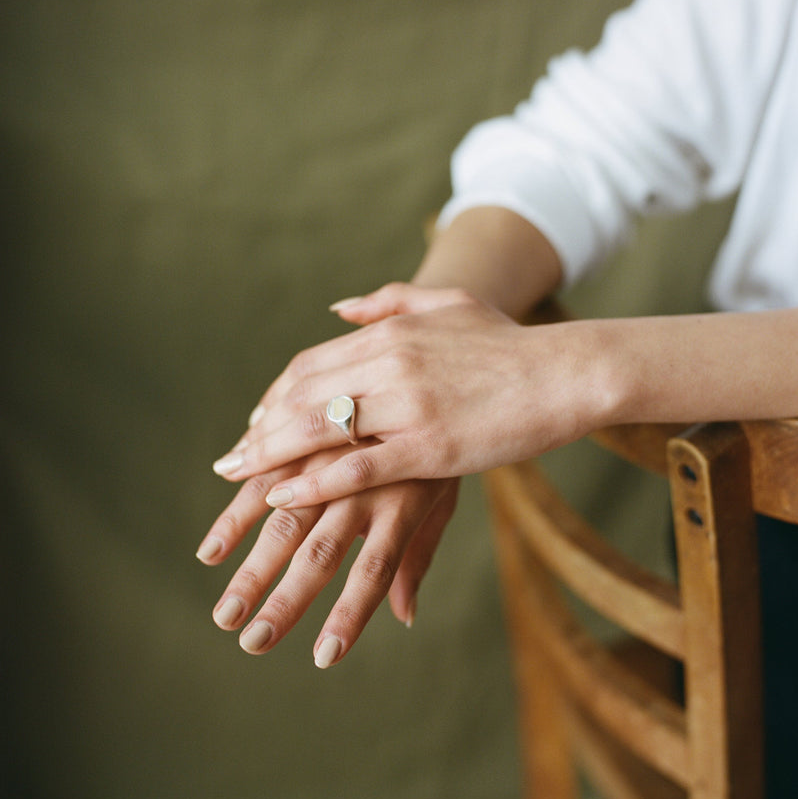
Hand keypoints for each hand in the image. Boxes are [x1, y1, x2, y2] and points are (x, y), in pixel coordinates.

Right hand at [198, 444, 458, 666]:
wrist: (432, 368)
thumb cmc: (440, 440)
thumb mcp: (442, 495)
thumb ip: (418, 555)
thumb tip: (405, 617)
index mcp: (405, 500)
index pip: (376, 568)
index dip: (351, 613)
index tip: (324, 658)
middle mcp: (366, 480)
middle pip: (321, 550)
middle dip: (285, 600)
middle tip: (252, 643)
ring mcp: (331, 454)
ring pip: (282, 517)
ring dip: (249, 568)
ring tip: (223, 614)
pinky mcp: (305, 432)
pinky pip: (263, 475)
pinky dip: (235, 513)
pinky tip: (212, 550)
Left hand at [211, 284, 598, 507]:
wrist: (567, 372)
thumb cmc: (510, 342)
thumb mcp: (449, 305)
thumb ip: (388, 302)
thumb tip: (337, 308)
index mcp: (391, 333)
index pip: (311, 363)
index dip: (275, 395)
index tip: (255, 422)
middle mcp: (390, 363)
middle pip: (303, 395)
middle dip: (259, 430)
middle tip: (229, 461)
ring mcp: (409, 405)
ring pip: (319, 428)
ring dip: (269, 455)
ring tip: (238, 482)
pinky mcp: (431, 447)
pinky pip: (357, 466)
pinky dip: (313, 481)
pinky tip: (282, 496)